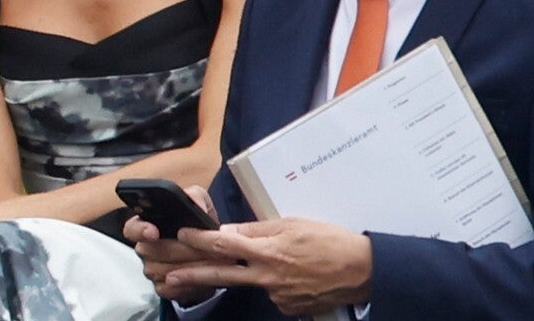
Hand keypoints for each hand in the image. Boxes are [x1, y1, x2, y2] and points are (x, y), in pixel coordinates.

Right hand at [125, 185, 224, 305]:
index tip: (153, 231)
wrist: (214, 254)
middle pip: (150, 252)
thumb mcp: (200, 204)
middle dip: (180, 250)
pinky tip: (201, 278)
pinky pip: (168, 290)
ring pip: (161, 272)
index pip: (131, 228)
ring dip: (188, 268)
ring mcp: (152, 269)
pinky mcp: (163, 288)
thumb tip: (194, 204)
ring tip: (210, 262)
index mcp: (146, 225)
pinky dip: (187, 285)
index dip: (140, 230)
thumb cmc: (200, 226)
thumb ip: (195, 197)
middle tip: (203, 249)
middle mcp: (145, 248)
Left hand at [167, 218, 372, 316]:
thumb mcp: (291, 224)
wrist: (363, 271)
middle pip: (222, 274)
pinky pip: (272, 293)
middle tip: (169, 277)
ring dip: (243, 276)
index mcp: (267, 251)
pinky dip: (273, 283)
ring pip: (250, 283)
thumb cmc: (329, 241)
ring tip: (251, 268)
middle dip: (193, 275)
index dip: (199, 240)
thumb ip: (257, 230)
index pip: (223, 245)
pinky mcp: (289, 308)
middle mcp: (268, 277)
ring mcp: (278, 296)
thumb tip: (229, 232)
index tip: (182, 235)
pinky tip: (292, 275)